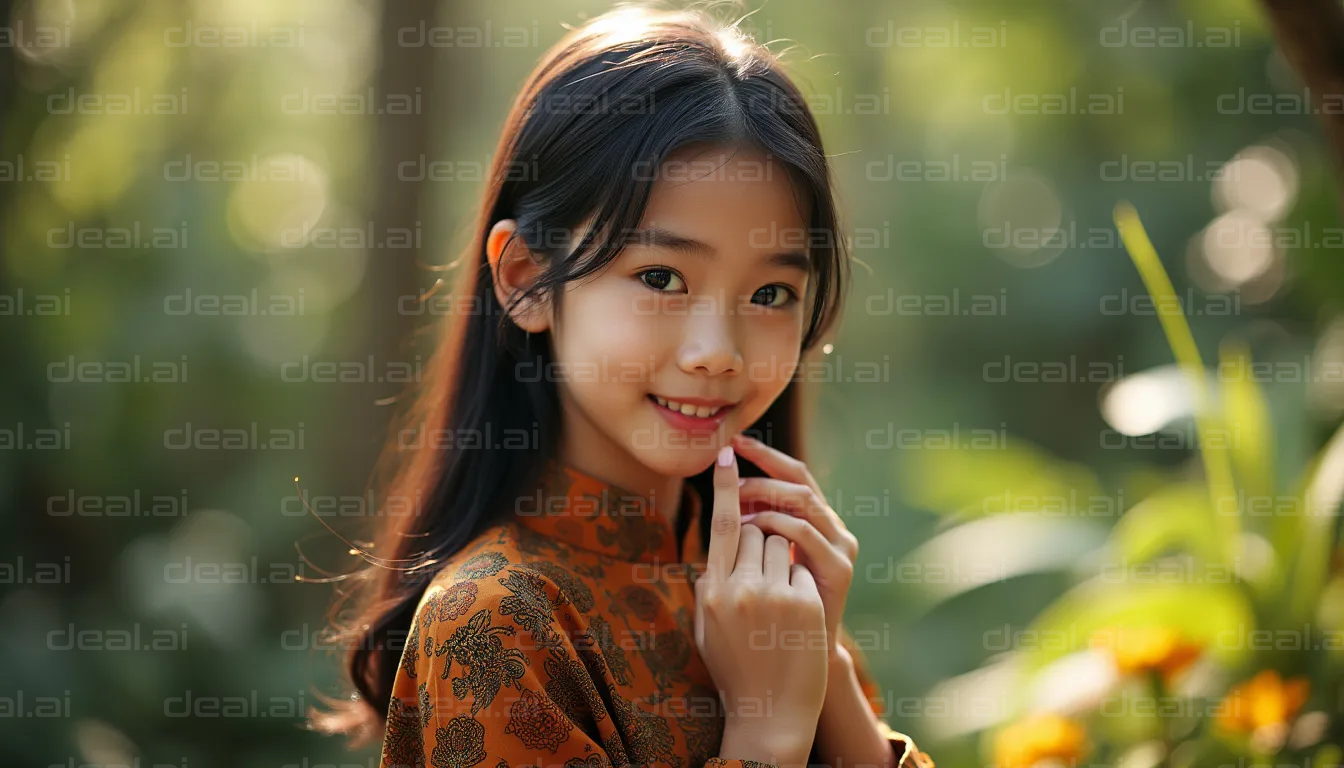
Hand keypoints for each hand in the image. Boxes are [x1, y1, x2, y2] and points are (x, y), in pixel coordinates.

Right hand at [695, 445, 827, 765]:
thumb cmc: (735, 666)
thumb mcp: (708, 623)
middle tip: (762, 569)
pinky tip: (793, 616)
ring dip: (783, 557)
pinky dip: (799, 581)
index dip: (725, 485)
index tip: (728, 452)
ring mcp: (773, 596)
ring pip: (783, 543)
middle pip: (757, 530)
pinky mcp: (803, 604)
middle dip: (762, 538)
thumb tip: (723, 537)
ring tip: (777, 598)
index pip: (719, 523)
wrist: (769, 711)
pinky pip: (801, 567)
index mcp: (710, 590)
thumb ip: (712, 580)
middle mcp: (739, 589)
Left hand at [730, 432, 857, 657]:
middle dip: (762, 468)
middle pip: (798, 479)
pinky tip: (751, 531)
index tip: (732, 443)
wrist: (801, 663)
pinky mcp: (839, 568)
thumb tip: (726, 504)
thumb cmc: (772, 615)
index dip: (763, 456)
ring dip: (765, 495)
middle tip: (729, 469)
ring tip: (736, 506)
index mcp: (813, 522)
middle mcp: (831, 527)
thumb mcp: (758, 566)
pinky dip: (776, 525)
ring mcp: (839, 546)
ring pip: (802, 500)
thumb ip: (750, 538)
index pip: (790, 475)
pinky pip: (804, 533)